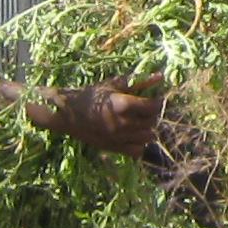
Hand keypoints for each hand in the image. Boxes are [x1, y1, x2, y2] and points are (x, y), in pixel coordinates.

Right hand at [42, 82, 164, 152]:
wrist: (68, 115)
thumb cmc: (91, 96)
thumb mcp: (113, 85)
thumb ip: (138, 81)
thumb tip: (160, 76)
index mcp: (123, 104)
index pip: (153, 106)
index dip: (157, 102)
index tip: (153, 99)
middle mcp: (123, 123)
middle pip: (152, 121)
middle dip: (151, 114)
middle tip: (144, 109)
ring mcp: (119, 138)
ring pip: (148, 136)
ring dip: (147, 129)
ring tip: (139, 122)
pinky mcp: (114, 148)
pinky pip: (137, 150)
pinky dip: (139, 143)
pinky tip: (133, 135)